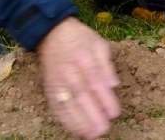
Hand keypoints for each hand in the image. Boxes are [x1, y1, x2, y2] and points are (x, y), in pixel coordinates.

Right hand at [38, 17, 119, 139]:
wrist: (52, 34)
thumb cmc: (80, 39)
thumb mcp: (98, 44)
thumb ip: (106, 64)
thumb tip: (114, 84)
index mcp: (84, 60)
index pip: (96, 82)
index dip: (105, 100)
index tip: (114, 114)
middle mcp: (69, 73)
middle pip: (81, 96)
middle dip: (93, 115)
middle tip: (103, 130)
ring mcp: (57, 82)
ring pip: (68, 105)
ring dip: (79, 122)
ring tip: (91, 134)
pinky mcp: (50, 89)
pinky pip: (56, 107)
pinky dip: (65, 120)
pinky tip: (75, 130)